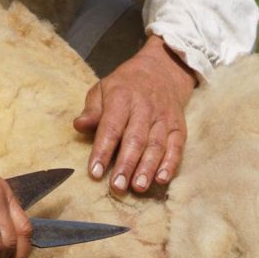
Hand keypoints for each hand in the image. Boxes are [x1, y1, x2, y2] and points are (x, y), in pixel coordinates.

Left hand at [74, 35, 196, 192]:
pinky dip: (170, 164)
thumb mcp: (103, 89)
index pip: (111, 127)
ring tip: (138, 187)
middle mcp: (144, 108)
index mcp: (121, 98)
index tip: (95, 173)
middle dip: (126, 164)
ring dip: (147, 168)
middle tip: (117, 186)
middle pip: (135, 139)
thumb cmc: (126, 86)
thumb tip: (79, 125)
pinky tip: (162, 179)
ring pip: (156, 145)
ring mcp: (163, 118)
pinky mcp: (178, 126)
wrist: (162, 70)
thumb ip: (92, 110)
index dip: (102, 150)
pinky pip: (176, 147)